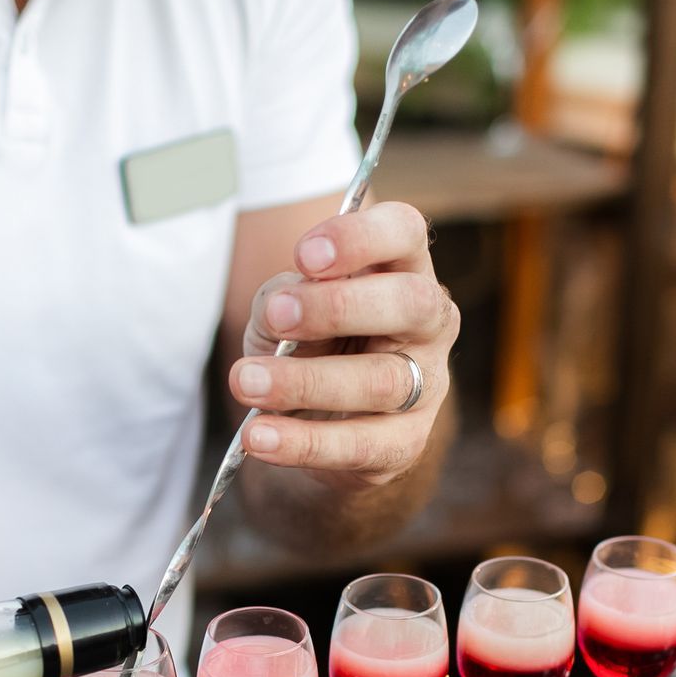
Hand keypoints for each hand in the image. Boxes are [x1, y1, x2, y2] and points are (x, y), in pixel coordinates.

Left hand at [229, 201, 457, 487]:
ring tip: (246, 382)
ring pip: (382, 381)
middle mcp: (429, 322)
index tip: (303, 255)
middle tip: (276, 315)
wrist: (315, 420)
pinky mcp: (406, 442)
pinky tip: (259, 435)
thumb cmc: (306, 343)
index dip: (360, 237)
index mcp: (402, 269)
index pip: (405, 232)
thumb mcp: (283, 309)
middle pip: (411, 302)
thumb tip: (283, 306)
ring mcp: (426, 384)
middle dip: (340, 307)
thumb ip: (281, 298)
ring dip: (306, 381)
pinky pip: (360, 444)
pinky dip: (303, 442)